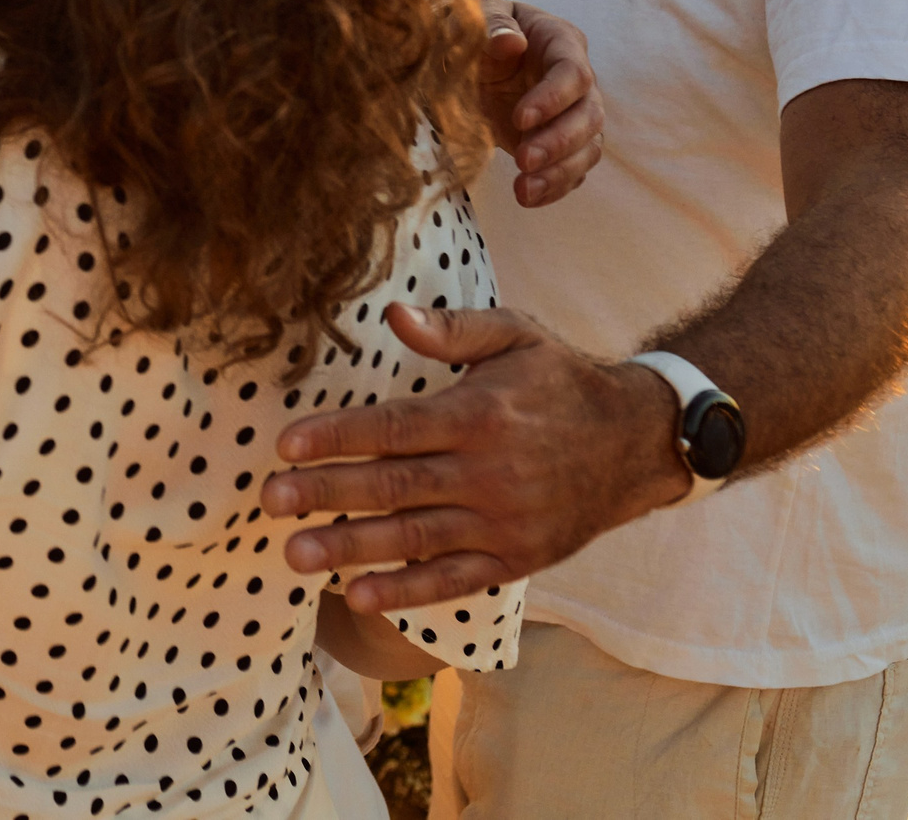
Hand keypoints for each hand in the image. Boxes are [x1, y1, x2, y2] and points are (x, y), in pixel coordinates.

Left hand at [256, 304, 688, 612]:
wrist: (637, 443)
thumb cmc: (561, 382)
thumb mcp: (516, 336)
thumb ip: (453, 328)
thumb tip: (393, 314)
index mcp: (479, 414)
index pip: (394, 427)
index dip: (337, 436)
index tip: (284, 445)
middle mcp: (489, 472)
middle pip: (395, 484)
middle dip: (327, 493)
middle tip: (269, 501)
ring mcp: (503, 521)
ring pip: (415, 537)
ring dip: (351, 547)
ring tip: (295, 554)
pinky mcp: (516, 557)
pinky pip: (454, 578)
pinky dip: (408, 590)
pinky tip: (360, 593)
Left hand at [478, 0, 605, 207]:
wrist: (472, 56)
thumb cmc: (477, 30)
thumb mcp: (476, 19)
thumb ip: (491, 27)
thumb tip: (511, 42)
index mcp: (561, 42)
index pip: (573, 73)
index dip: (552, 98)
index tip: (519, 119)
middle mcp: (577, 81)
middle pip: (589, 115)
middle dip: (559, 142)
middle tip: (522, 160)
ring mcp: (573, 114)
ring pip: (588, 148)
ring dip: (559, 172)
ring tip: (524, 191)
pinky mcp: (562, 143)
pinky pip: (572, 169)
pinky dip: (555, 187)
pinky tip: (530, 198)